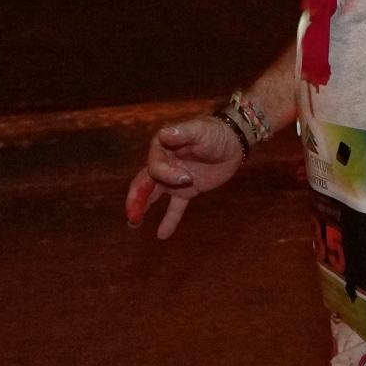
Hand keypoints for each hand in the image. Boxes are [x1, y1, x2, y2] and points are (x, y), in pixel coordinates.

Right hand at [124, 116, 245, 239]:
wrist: (233, 142)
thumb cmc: (214, 132)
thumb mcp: (199, 131)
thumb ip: (181, 134)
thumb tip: (163, 134)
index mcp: (162, 147)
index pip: (154, 166)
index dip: (166, 175)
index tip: (187, 178)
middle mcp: (163, 163)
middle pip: (144, 182)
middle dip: (136, 199)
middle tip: (132, 217)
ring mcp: (173, 178)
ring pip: (153, 195)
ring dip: (142, 208)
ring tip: (133, 224)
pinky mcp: (186, 190)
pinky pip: (175, 207)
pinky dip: (169, 220)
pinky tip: (162, 235)